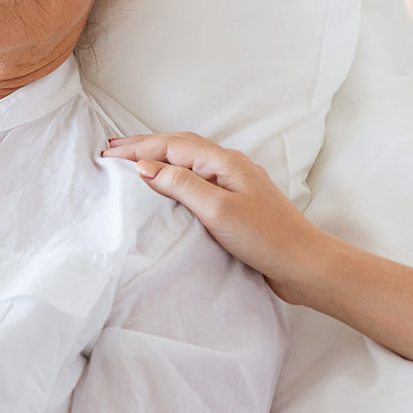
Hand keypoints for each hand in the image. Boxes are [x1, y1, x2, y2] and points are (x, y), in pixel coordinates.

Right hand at [101, 132, 324, 303]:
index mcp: (224, 162)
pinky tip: (166, 184)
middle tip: (111, 150)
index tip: (106, 155)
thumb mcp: (217, 210)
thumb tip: (146, 167)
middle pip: (178, 146)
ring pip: (187, 160)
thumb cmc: (265, 238)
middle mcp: (229, 166)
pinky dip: (173, 174)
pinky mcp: (236, 202)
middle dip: (143, 146)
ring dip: (157, 157)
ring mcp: (234, 183)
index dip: (136, 149)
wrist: (305, 265)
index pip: (170, 147)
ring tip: (131, 162)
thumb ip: (181, 184)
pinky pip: (196, 178)